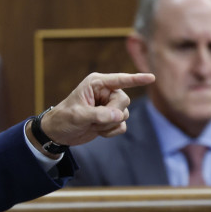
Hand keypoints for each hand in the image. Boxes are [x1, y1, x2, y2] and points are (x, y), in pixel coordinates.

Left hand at [36, 72, 154, 146]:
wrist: (58, 133)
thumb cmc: (64, 119)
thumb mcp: (78, 116)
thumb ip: (99, 115)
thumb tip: (119, 116)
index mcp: (96, 84)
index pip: (120, 80)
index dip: (136, 79)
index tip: (151, 78)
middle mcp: (105, 92)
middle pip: (124, 101)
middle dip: (111, 114)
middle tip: (94, 120)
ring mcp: (109, 105)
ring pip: (124, 114)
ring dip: (108, 124)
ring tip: (92, 124)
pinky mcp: (110, 119)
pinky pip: (122, 125)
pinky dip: (111, 131)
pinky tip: (98, 131)